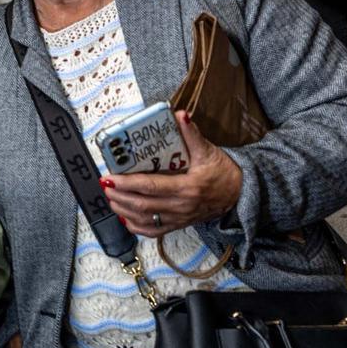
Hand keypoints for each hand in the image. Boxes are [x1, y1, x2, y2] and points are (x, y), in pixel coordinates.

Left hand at [102, 111, 241, 236]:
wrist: (240, 194)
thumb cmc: (223, 172)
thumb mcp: (209, 150)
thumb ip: (192, 134)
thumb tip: (180, 115)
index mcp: (187, 187)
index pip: (150, 186)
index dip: (127, 183)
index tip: (110, 178)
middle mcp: (181, 206)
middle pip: (143, 204)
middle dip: (120, 196)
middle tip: (105, 186)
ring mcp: (179, 218)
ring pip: (146, 220)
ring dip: (124, 211)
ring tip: (111, 199)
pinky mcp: (179, 224)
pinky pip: (154, 231)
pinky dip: (137, 226)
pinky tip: (125, 217)